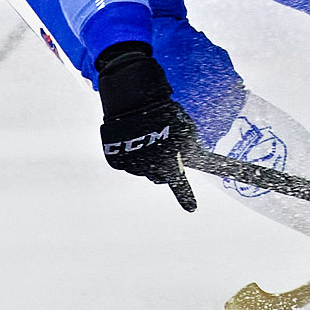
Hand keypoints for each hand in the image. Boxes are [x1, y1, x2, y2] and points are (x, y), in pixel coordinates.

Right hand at [95, 42, 198, 211]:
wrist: (132, 101)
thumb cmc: (164, 114)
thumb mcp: (186, 129)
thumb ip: (190, 146)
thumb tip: (193, 156)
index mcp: (168, 163)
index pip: (180, 185)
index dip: (187, 197)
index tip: (192, 208)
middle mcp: (149, 169)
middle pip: (159, 178)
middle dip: (164, 169)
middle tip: (163, 151)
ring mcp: (131, 166)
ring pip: (143, 170)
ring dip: (147, 160)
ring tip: (147, 137)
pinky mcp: (116, 161)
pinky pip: (128, 163)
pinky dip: (131, 154)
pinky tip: (133, 138)